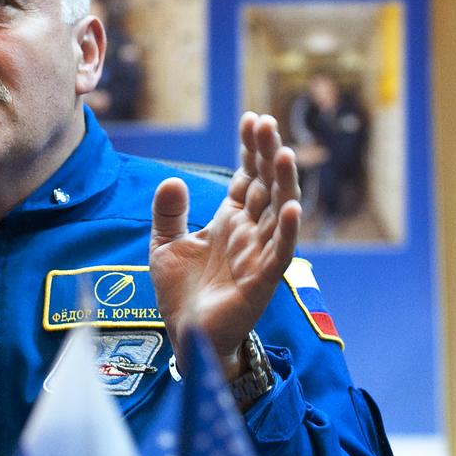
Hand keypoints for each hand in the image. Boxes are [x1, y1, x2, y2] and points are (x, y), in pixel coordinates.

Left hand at [149, 112, 300, 378]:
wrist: (185, 335)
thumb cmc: (181, 292)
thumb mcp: (164, 246)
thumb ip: (168, 214)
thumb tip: (171, 179)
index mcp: (230, 221)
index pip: (247, 178)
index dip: (251, 150)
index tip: (252, 120)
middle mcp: (249, 234)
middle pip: (266, 187)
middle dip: (267, 155)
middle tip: (267, 123)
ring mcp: (258, 256)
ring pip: (278, 214)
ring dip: (283, 184)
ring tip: (284, 153)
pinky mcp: (260, 283)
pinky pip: (279, 254)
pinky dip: (285, 232)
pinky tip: (291, 208)